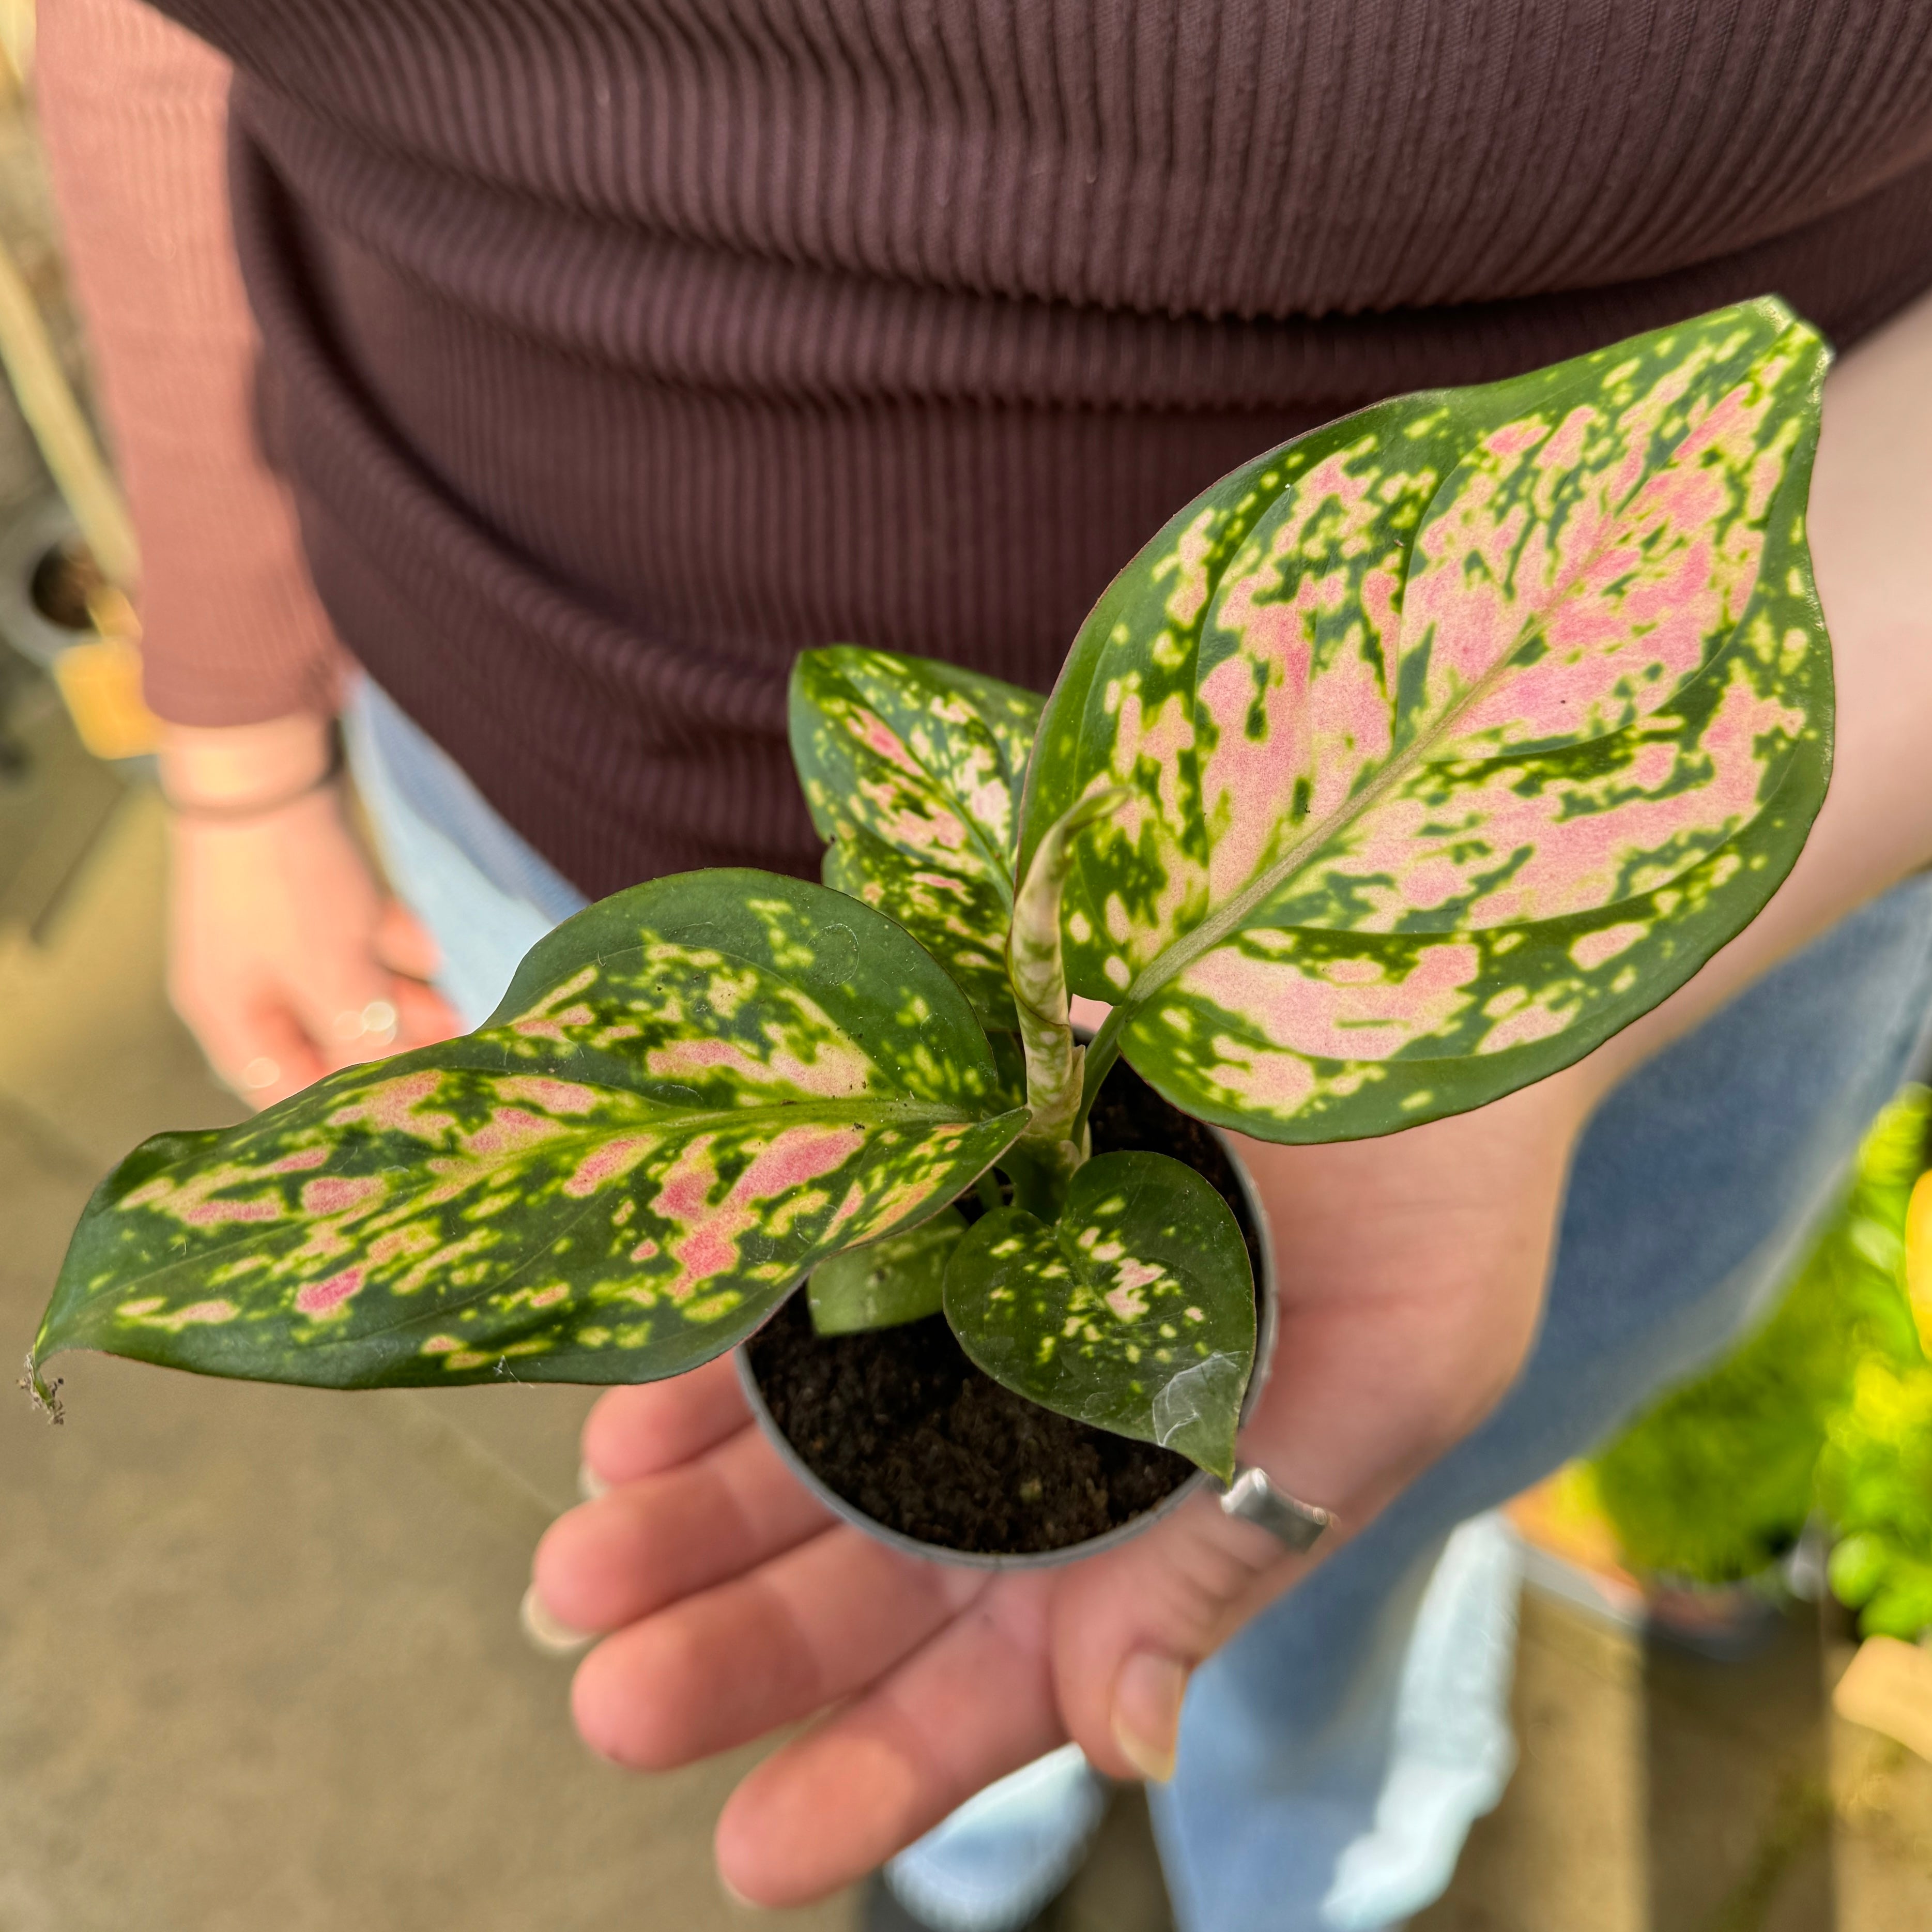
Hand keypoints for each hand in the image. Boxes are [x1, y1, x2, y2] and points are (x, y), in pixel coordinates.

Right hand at [162, 715, 461, 1105]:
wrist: (265, 769)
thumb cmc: (289, 889)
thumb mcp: (334, 981)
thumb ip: (363, 1042)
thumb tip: (392, 1087)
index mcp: (230, 1019)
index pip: (284, 1091)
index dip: (346, 1106)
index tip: (409, 1109)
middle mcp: (244, 984)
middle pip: (322, 1036)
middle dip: (391, 1045)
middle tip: (456, 1056)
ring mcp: (271, 935)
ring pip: (344, 983)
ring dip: (402, 997)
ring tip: (461, 1009)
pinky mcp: (301, 892)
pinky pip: (350, 935)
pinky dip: (391, 946)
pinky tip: (435, 952)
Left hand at [530, 1067, 1595, 1906]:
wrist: (1412, 988)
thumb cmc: (1442, 1203)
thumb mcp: (1377, 1392)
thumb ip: (1230, 1552)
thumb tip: (1126, 1745)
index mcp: (1141, 1517)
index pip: (996, 1678)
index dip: (875, 1769)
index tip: (751, 1851)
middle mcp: (1031, 1424)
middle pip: (861, 1570)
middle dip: (736, 1644)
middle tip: (612, 1699)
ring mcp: (965, 1300)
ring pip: (800, 1443)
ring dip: (688, 1513)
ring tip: (582, 1565)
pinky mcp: (928, 1175)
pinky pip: (799, 1277)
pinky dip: (714, 1350)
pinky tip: (630, 1406)